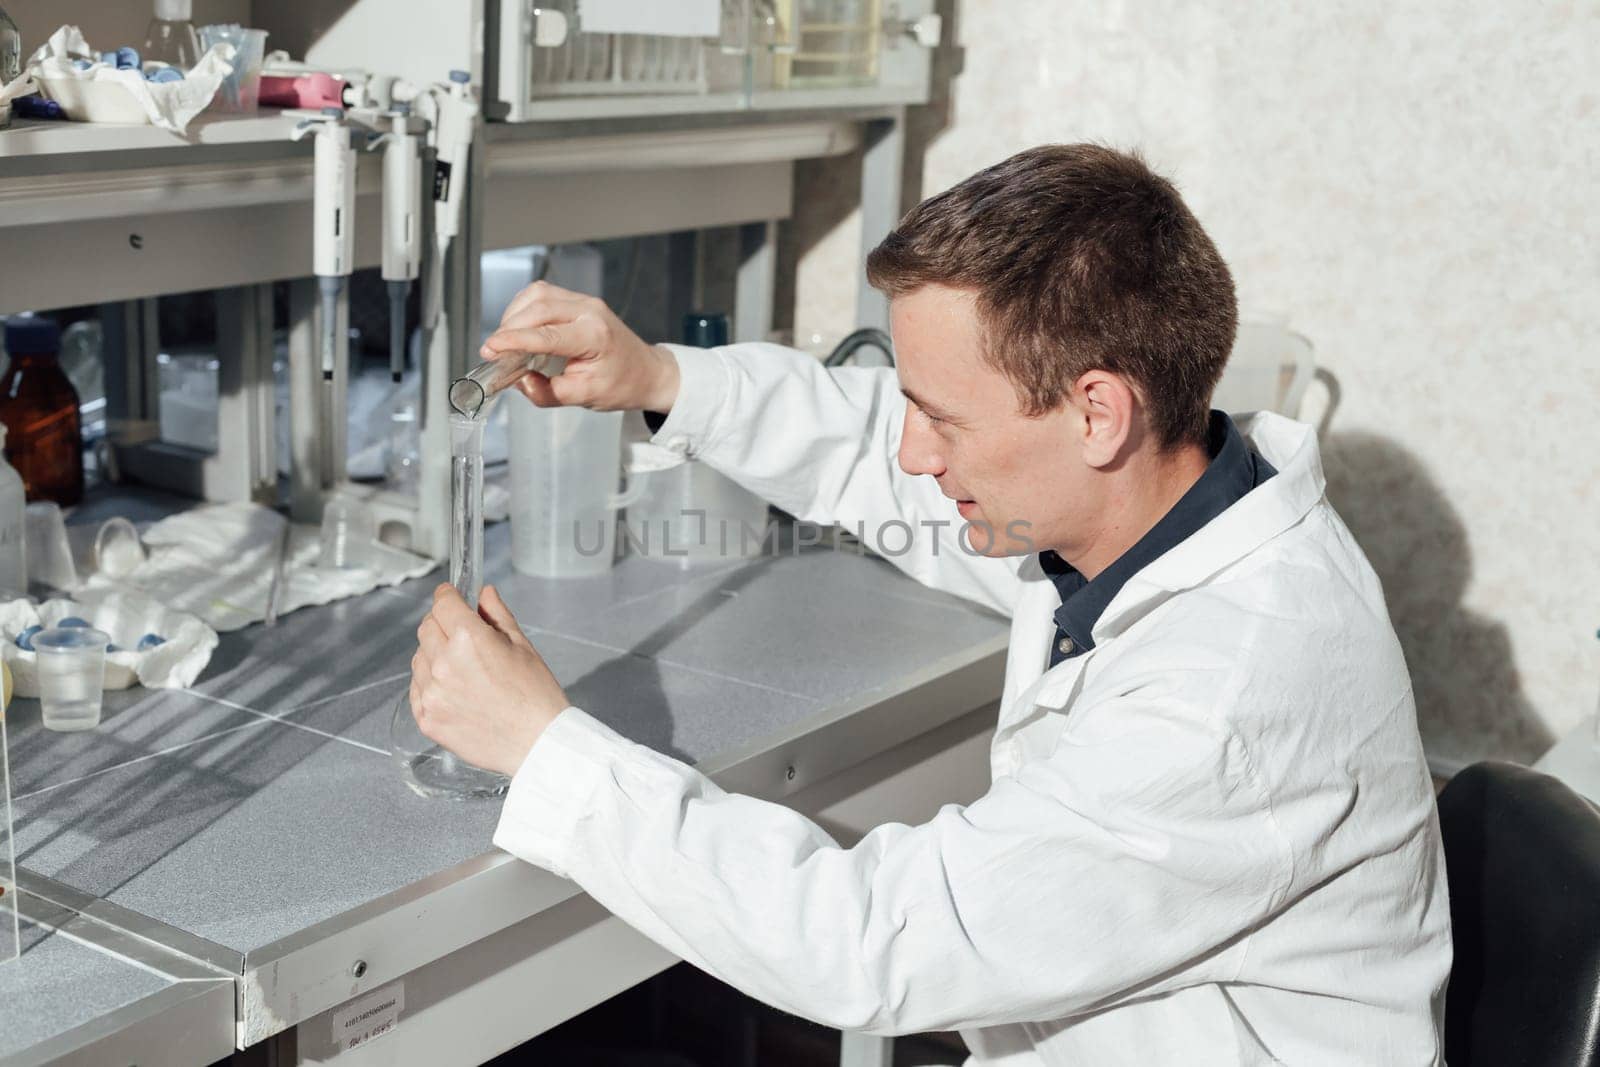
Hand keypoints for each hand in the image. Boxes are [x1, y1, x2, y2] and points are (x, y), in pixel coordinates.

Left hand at [410, 583, 569, 777]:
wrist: (537, 743)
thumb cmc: (536, 695)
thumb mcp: (522, 646)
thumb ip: (497, 615)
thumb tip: (483, 593)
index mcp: (469, 639)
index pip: (443, 603)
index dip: (448, 596)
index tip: (451, 596)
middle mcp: (443, 663)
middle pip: (426, 628)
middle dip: (442, 623)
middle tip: (460, 633)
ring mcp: (431, 693)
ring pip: (419, 658)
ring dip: (434, 655)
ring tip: (462, 669)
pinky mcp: (426, 718)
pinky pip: (417, 689)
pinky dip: (430, 683)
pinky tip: (455, 690)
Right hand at [480, 281, 680, 413]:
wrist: (646, 372)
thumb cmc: (621, 385)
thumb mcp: (584, 398)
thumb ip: (548, 393)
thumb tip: (520, 382)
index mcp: (594, 336)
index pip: (545, 334)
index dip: (513, 340)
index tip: (489, 349)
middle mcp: (590, 311)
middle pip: (538, 306)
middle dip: (509, 327)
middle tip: (492, 350)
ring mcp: (585, 302)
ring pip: (539, 294)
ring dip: (515, 314)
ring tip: (506, 340)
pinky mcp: (579, 300)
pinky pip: (544, 294)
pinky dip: (525, 308)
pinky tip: (520, 327)